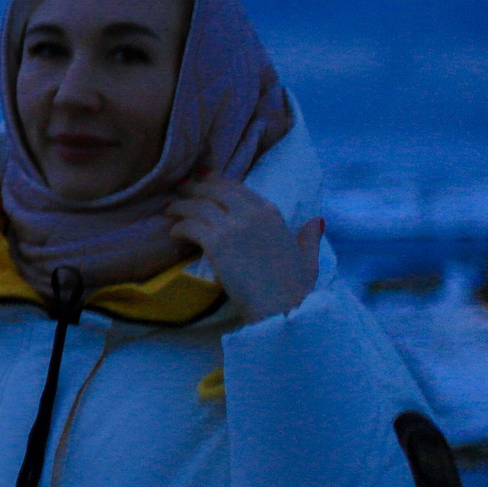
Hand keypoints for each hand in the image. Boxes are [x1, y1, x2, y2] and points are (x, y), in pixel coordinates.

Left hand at [164, 173, 322, 324]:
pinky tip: (174, 233)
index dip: (218, 182)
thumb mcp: (308, 260)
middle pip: (215, 191)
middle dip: (195, 187)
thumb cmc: (295, 289)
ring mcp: (232, 226)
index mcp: (272, 214)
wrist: (280, 307)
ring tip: (170, 210)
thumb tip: (317, 221)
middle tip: (180, 188)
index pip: (238, 188)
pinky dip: (178, 227)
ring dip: (181, 206)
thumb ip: (310, 238)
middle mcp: (251, 214)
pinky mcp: (215, 243)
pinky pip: (189, 226)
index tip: (203, 179)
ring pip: (198, 206)